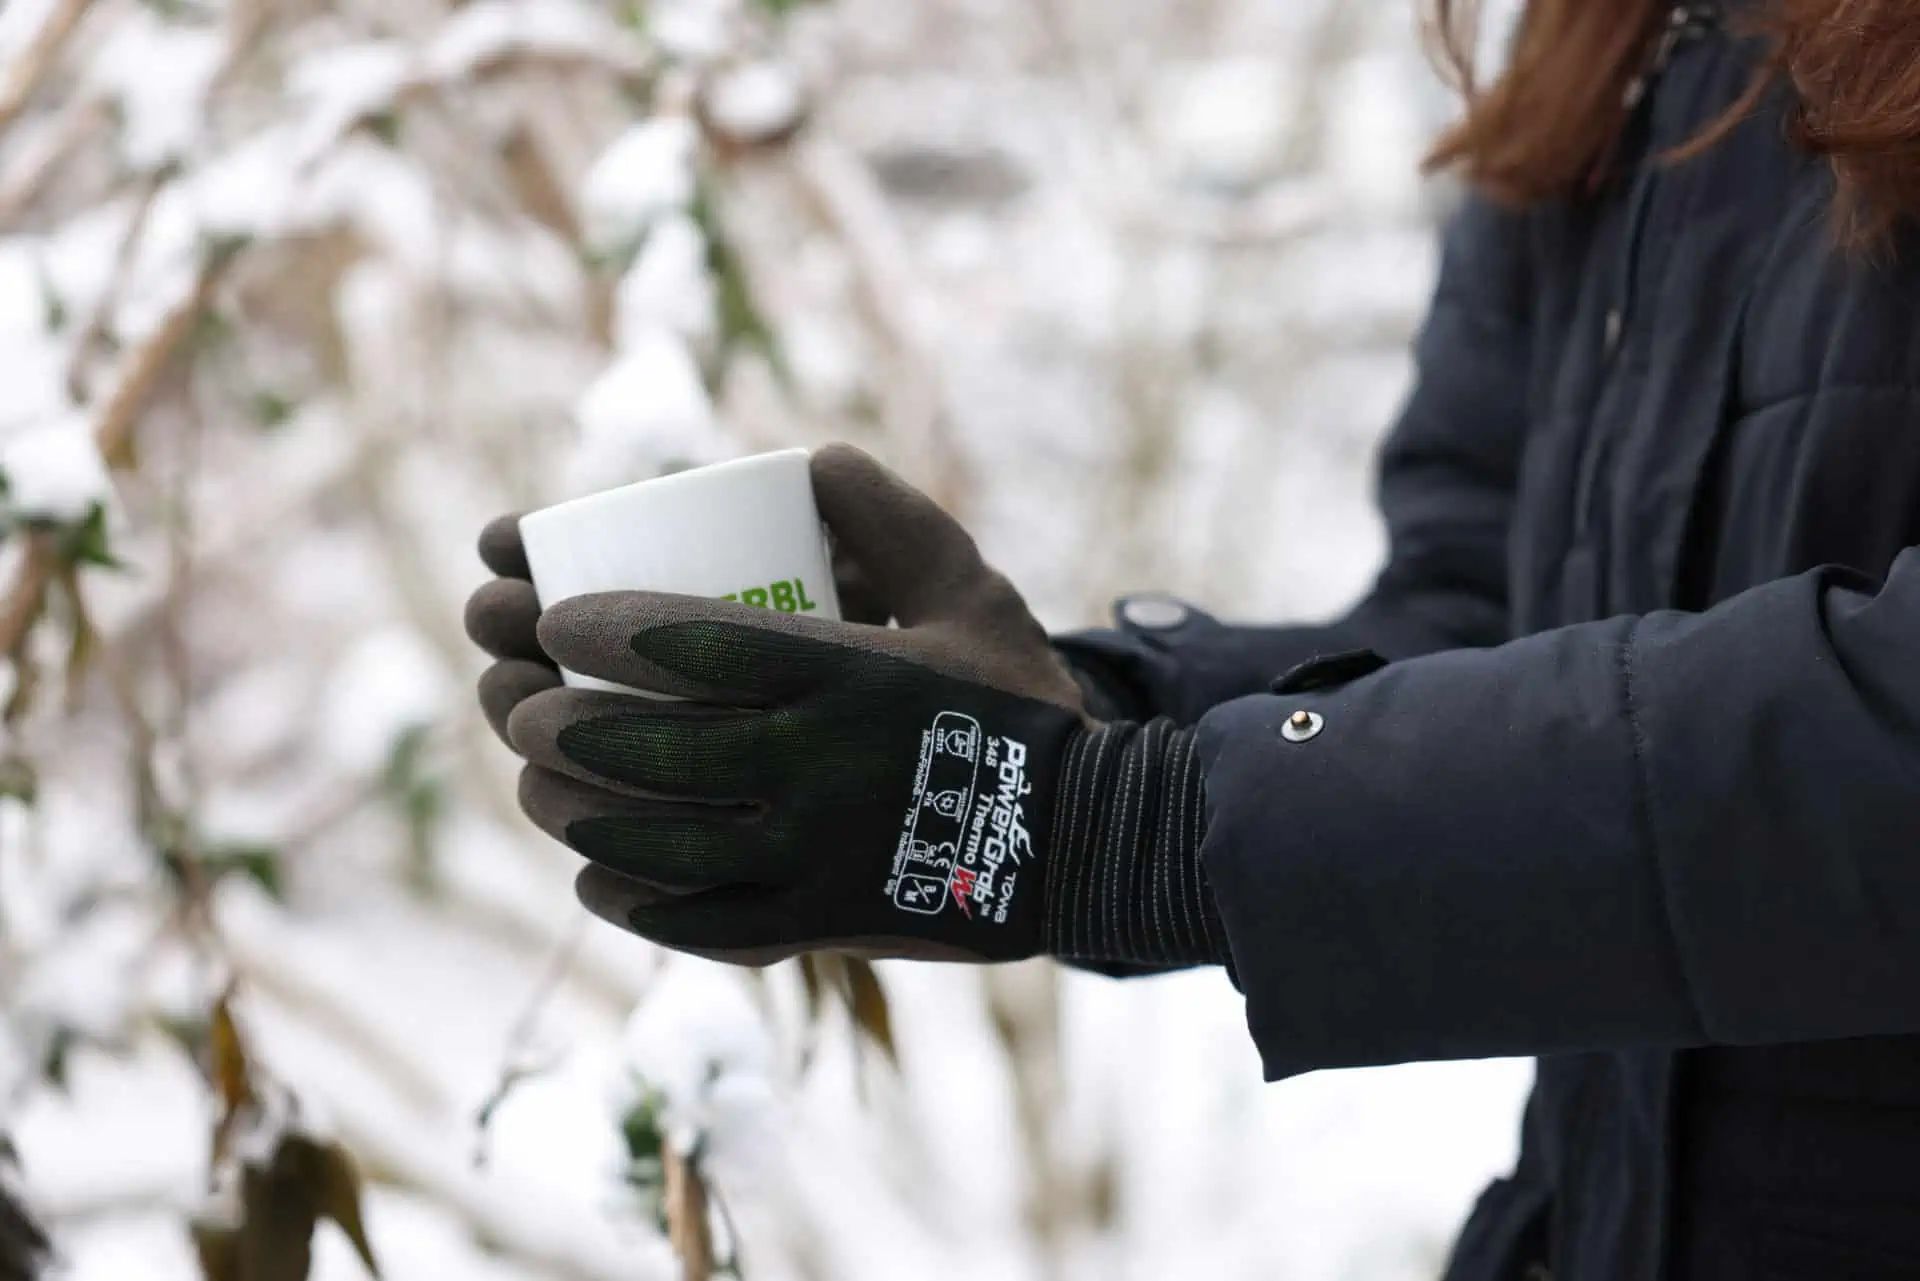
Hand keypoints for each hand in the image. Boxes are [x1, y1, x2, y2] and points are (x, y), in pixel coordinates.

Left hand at [466, 446, 1226, 968]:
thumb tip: (809, 462)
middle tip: (516, 692)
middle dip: (548, 712)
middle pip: (641, 745)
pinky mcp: (814, 926)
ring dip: (567, 804)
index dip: (590, 624)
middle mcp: (811, 770)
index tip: (547, 610)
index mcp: (841, 675)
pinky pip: (693, 922)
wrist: (1088, 839)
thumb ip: (893, 515)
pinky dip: (627, 897)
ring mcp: (807, 859)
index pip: (683, 644)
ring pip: (648, 840)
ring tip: (531, 777)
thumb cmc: (1016, 701)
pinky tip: (590, 872)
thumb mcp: (972, 587)